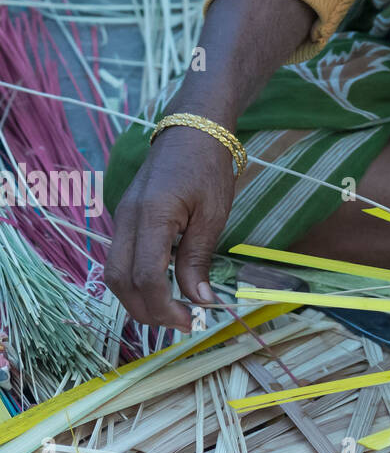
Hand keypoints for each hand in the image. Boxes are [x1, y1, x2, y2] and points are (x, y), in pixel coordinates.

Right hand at [104, 124, 237, 329]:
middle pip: (120, 280)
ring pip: (114, 273)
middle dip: (146, 310)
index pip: (145, 276)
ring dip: (137, 299)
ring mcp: (121, 218)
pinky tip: (162, 287)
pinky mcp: (124, 218)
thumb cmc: (209, 166)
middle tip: (180, 323)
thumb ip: (200, 258)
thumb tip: (200, 301)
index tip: (190, 321)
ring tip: (171, 311)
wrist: (192, 129)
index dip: (163, 306)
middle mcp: (126, 219)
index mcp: (151, 215)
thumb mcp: (213, 214)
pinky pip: (120, 258)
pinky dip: (136, 280)